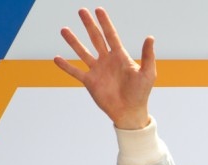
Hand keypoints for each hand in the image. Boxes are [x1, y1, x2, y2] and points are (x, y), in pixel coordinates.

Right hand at [54, 7, 154, 129]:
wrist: (130, 112)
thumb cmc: (141, 94)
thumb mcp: (147, 73)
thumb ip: (148, 56)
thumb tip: (150, 37)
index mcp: (120, 57)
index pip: (111, 35)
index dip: (105, 22)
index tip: (98, 10)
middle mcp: (107, 61)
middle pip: (96, 38)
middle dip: (89, 25)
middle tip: (81, 11)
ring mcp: (97, 70)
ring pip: (82, 52)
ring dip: (73, 41)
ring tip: (64, 29)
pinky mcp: (90, 82)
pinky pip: (75, 71)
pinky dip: (66, 66)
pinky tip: (56, 58)